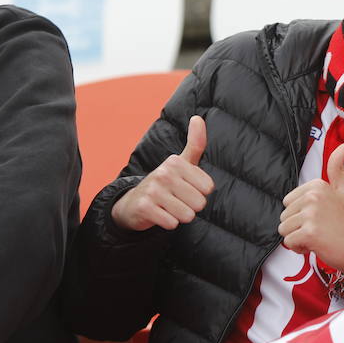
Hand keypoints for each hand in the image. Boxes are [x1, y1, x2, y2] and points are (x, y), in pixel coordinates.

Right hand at [111, 115, 215, 230]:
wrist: (135, 203)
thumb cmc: (166, 183)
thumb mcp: (182, 162)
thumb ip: (195, 143)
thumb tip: (198, 118)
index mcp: (176, 162)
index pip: (208, 188)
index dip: (200, 193)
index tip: (186, 188)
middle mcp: (164, 173)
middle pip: (199, 203)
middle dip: (191, 206)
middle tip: (177, 200)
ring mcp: (153, 190)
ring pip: (187, 215)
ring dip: (180, 216)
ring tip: (169, 207)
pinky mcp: (145, 207)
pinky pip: (172, 223)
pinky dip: (169, 223)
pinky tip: (160, 214)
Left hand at [278, 144, 343, 288]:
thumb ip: (337, 169)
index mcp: (318, 185)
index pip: (288, 202)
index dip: (301, 214)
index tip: (321, 217)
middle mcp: (313, 196)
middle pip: (284, 216)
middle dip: (298, 227)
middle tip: (321, 230)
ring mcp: (311, 214)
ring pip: (284, 229)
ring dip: (298, 238)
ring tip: (319, 238)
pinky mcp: (309, 232)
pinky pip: (289, 242)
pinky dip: (300, 249)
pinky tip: (318, 246)